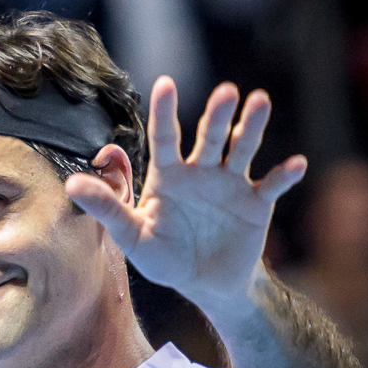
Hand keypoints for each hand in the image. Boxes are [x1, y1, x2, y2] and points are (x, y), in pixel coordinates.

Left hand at [66, 76, 306, 307]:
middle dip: (218, 115)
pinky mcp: (257, 204)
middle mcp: (201, 172)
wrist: (206, 283)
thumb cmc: (165, 258)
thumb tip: (71, 184)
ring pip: (242, 149)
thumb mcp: (133, 237)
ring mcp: (231, 184)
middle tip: (228, 92)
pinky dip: (284, 175)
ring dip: (251, 128)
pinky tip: (297, 164)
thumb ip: (108, 208)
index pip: (165, 137)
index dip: (165, 111)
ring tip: (260, 102)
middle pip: (209, 136)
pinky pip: (272, 185)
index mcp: (169, 175)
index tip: (166, 83)